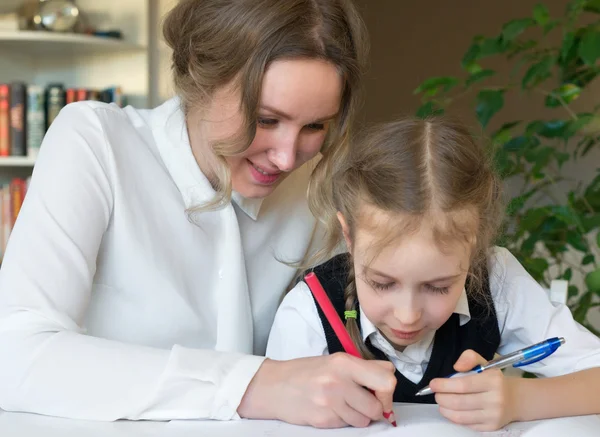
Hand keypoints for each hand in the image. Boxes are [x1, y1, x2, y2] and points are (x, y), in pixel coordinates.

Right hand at [238, 353, 395, 427]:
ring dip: (358, 416)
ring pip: (364, 420)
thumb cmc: (306, 372)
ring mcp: (330, 402)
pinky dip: (343, 421)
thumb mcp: (335, 361)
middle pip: (378, 406)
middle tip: (362, 401)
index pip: (386, 379)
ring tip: (343, 404)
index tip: (380, 392)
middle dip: (374, 407)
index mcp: (344, 362)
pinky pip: (347, 426)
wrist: (275, 386)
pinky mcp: (323, 420)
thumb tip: (388, 379)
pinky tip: (330, 409)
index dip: (387, 390)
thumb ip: (363, 368)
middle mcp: (338, 381)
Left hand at [428, 349, 518, 431]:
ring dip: (444, 409)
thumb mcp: (485, 363)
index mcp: (493, 381)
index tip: (433, 384)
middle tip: (436, 394)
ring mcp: (493, 416)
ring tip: (441, 402)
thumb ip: (469, 358)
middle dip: (441, 398)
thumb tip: (456, 367)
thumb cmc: (494, 380)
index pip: (463, 385)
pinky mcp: (491, 427)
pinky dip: (454, 417)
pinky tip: (451, 410)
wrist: (516, 399)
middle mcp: (495, 399)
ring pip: (460, 416)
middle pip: (459, 402)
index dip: (444, 385)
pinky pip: (466, 424)